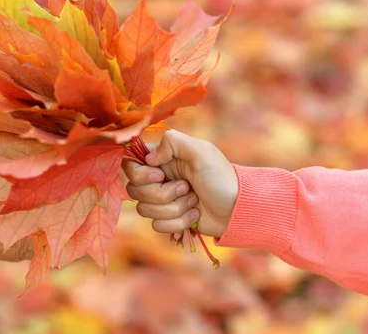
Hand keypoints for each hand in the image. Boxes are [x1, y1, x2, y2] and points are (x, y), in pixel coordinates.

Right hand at [122, 130, 237, 237]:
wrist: (238, 208)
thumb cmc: (221, 177)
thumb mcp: (201, 151)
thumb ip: (172, 142)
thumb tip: (149, 159)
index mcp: (161, 159)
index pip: (130, 164)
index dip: (140, 173)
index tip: (160, 175)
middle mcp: (157, 179)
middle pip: (134, 190)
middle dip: (162, 194)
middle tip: (186, 188)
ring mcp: (161, 200)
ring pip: (145, 210)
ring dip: (174, 208)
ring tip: (194, 201)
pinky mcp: (168, 219)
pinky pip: (157, 225)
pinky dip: (179, 221)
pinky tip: (195, 214)